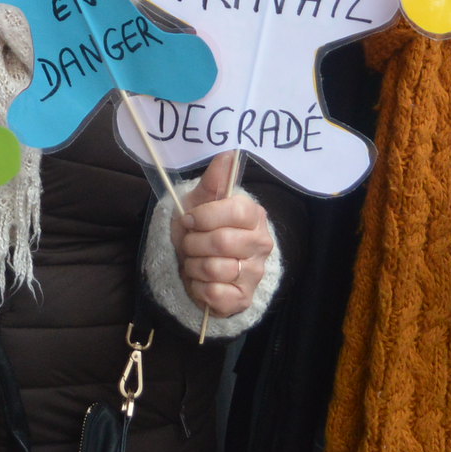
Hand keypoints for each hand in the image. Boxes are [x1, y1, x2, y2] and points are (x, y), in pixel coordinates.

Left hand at [171, 151, 273, 318]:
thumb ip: (214, 180)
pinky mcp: (243, 298)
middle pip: (221, 242)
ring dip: (193, 265)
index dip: (206, 216)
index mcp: (253, 216)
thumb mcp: (199, 201)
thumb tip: (229, 153)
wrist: (195, 266)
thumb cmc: (200, 230)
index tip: (190, 219)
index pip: (235, 211)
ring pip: (215, 269)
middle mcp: (261, 244)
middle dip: (193, 243)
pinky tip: (200, 281)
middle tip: (189, 243)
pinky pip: (214, 293)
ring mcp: (254, 273)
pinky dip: (197, 287)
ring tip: (194, 261)